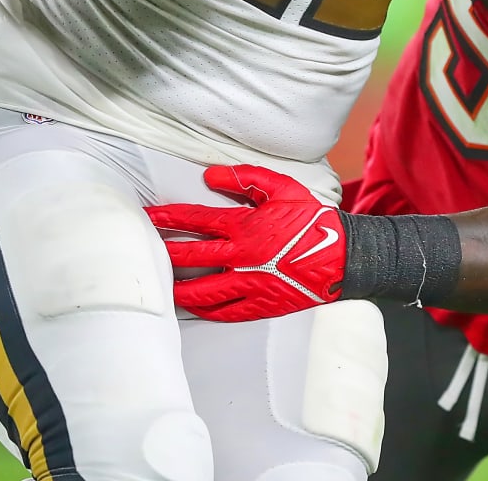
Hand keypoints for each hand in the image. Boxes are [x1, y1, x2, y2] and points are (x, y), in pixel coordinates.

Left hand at [147, 164, 345, 320]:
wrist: (343, 256)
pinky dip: (204, 310)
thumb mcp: (283, 188)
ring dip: (178, 287)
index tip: (148, 216)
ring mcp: (249, 284)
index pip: (196, 220)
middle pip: (190, 257)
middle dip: (164, 251)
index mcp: (245, 226)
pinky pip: (224, 312)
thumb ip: (246, 178)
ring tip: (162, 285)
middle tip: (144, 249)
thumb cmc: (312, 219)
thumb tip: (209, 175)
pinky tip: (191, 307)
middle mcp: (241, 256)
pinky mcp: (260, 304)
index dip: (168, 218)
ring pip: (202, 291)